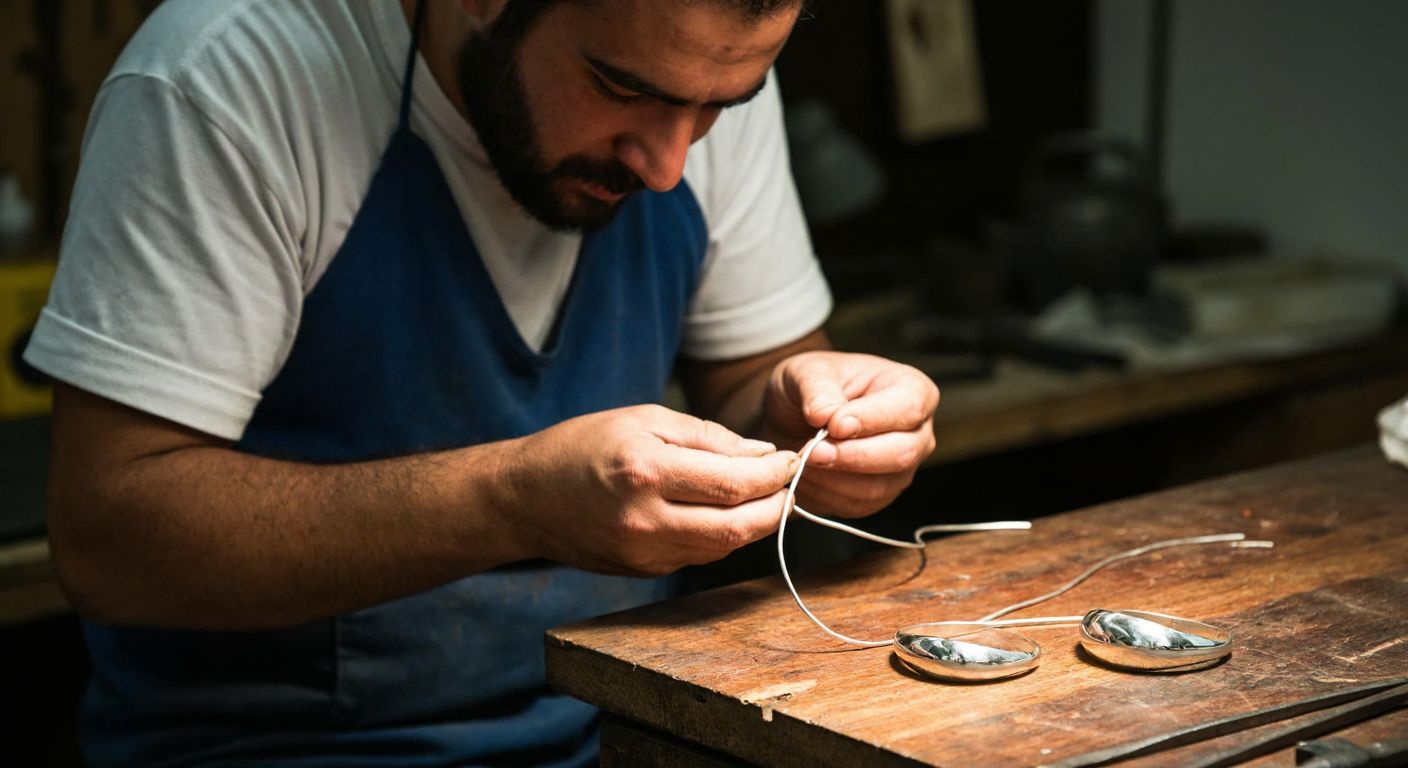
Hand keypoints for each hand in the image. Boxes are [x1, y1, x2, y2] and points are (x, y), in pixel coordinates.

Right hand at [503, 405, 798, 576]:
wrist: (524, 498)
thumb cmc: (582, 446)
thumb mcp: (643, 420)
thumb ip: (706, 437)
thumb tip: (761, 454)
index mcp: (646, 472)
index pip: (734, 484)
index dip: (773, 474)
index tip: (791, 459)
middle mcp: (646, 521)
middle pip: (737, 527)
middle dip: (775, 506)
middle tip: (789, 483)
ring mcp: (644, 554)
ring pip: (722, 547)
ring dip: (754, 524)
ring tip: (766, 497)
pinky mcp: (642, 572)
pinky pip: (698, 555)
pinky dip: (722, 535)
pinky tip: (727, 513)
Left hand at [763, 352, 938, 517]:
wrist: (792, 417)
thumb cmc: (810, 386)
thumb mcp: (806, 371)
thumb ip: (818, 389)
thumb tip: (826, 415)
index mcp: (912, 389)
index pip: (908, 408)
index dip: (872, 419)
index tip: (834, 424)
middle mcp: (917, 433)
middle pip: (902, 453)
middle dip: (852, 456)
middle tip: (813, 450)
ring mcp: (901, 469)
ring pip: (878, 486)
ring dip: (832, 478)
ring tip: (801, 459)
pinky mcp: (879, 496)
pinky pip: (857, 505)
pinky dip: (824, 493)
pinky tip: (805, 474)